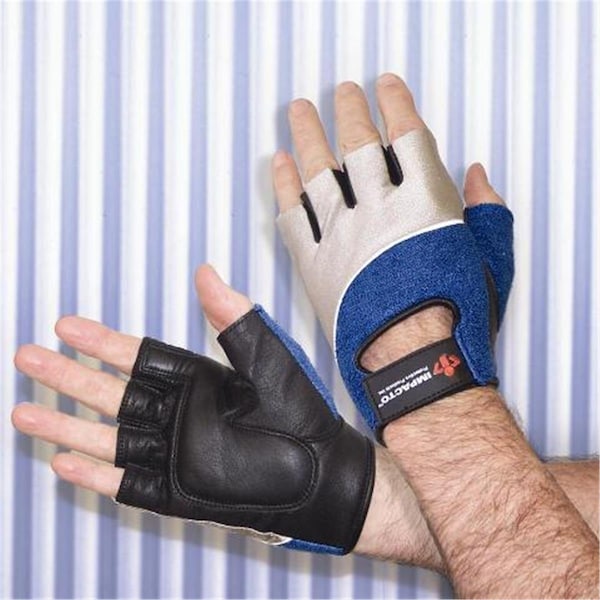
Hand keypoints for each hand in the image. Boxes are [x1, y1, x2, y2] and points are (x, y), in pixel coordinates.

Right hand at [12, 265, 373, 554]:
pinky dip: (94, 474)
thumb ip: (234, 321)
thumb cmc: (300, 414)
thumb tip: (206, 272)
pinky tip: (63, 460)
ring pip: (108, 438)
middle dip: (68, 377)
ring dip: (67, 426)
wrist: (320, 474)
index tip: (66, 325)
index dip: (101, 343)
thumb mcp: (266, 361)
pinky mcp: (175, 492)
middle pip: (111, 394)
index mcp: (197, 380)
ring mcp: (173, 454)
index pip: (138, 357)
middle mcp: (178, 414)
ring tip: (24, 412)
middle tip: (26, 358)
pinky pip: (125, 482)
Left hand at [272, 74, 513, 435]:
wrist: (417, 366)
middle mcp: (379, 212)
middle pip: (358, 146)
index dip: (395, 104)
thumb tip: (476, 176)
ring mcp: (341, 238)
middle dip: (349, 111)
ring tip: (298, 109)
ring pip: (317, 173)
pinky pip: (292, 217)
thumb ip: (485, 212)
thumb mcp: (490, 259)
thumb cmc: (458, 318)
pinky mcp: (314, 265)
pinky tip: (278, 164)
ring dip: (307, 136)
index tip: (384, 85)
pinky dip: (284, 188)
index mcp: (426, 203)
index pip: (407, 136)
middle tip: (339, 91)